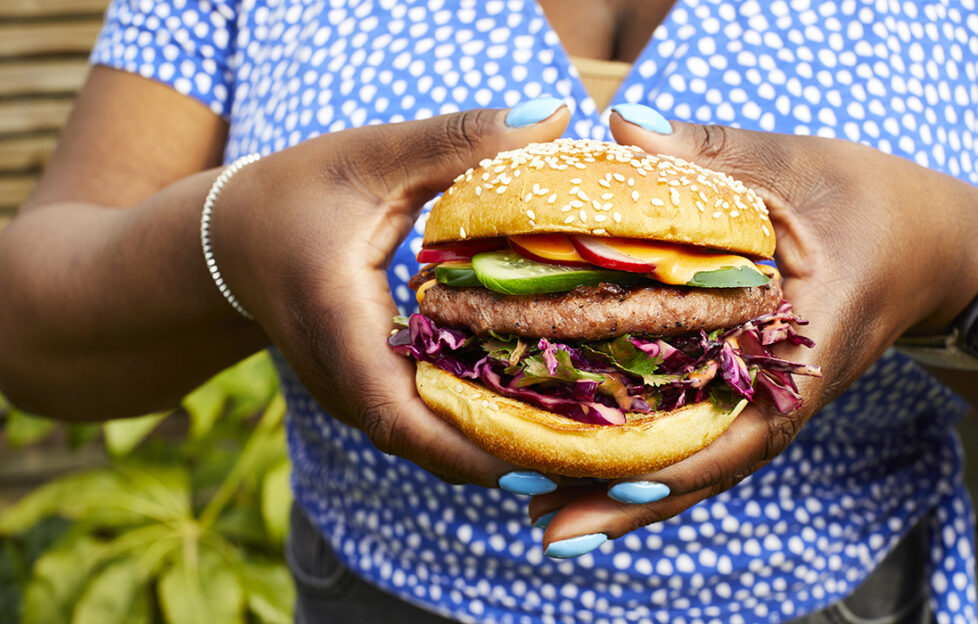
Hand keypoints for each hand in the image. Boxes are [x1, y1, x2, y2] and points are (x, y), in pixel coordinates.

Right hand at [211, 101, 571, 486]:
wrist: (233, 240)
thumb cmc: (297, 192)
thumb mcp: (373, 157)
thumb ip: (459, 139)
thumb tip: (555, 115)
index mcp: (338, 324)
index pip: (400, 412)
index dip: (473, 444)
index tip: (550, 457)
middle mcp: (342, 379)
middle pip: (429, 446)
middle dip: (509, 459)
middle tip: (595, 456)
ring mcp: (351, 395)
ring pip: (430, 445)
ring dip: (498, 449)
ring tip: (580, 444)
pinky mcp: (364, 392)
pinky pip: (424, 426)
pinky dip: (476, 429)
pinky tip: (536, 413)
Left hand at [528, 104, 977, 556]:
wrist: (921, 239)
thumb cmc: (870, 202)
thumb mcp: (797, 168)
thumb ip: (712, 154)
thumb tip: (622, 125)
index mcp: (806, 345)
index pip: (741, 427)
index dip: (674, 465)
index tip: (605, 487)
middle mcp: (782, 390)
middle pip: (702, 465)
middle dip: (625, 498)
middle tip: (547, 525)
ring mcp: (764, 396)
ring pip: (693, 460)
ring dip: (622, 488)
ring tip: (542, 503)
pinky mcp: (746, 386)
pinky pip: (692, 432)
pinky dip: (641, 452)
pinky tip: (581, 458)